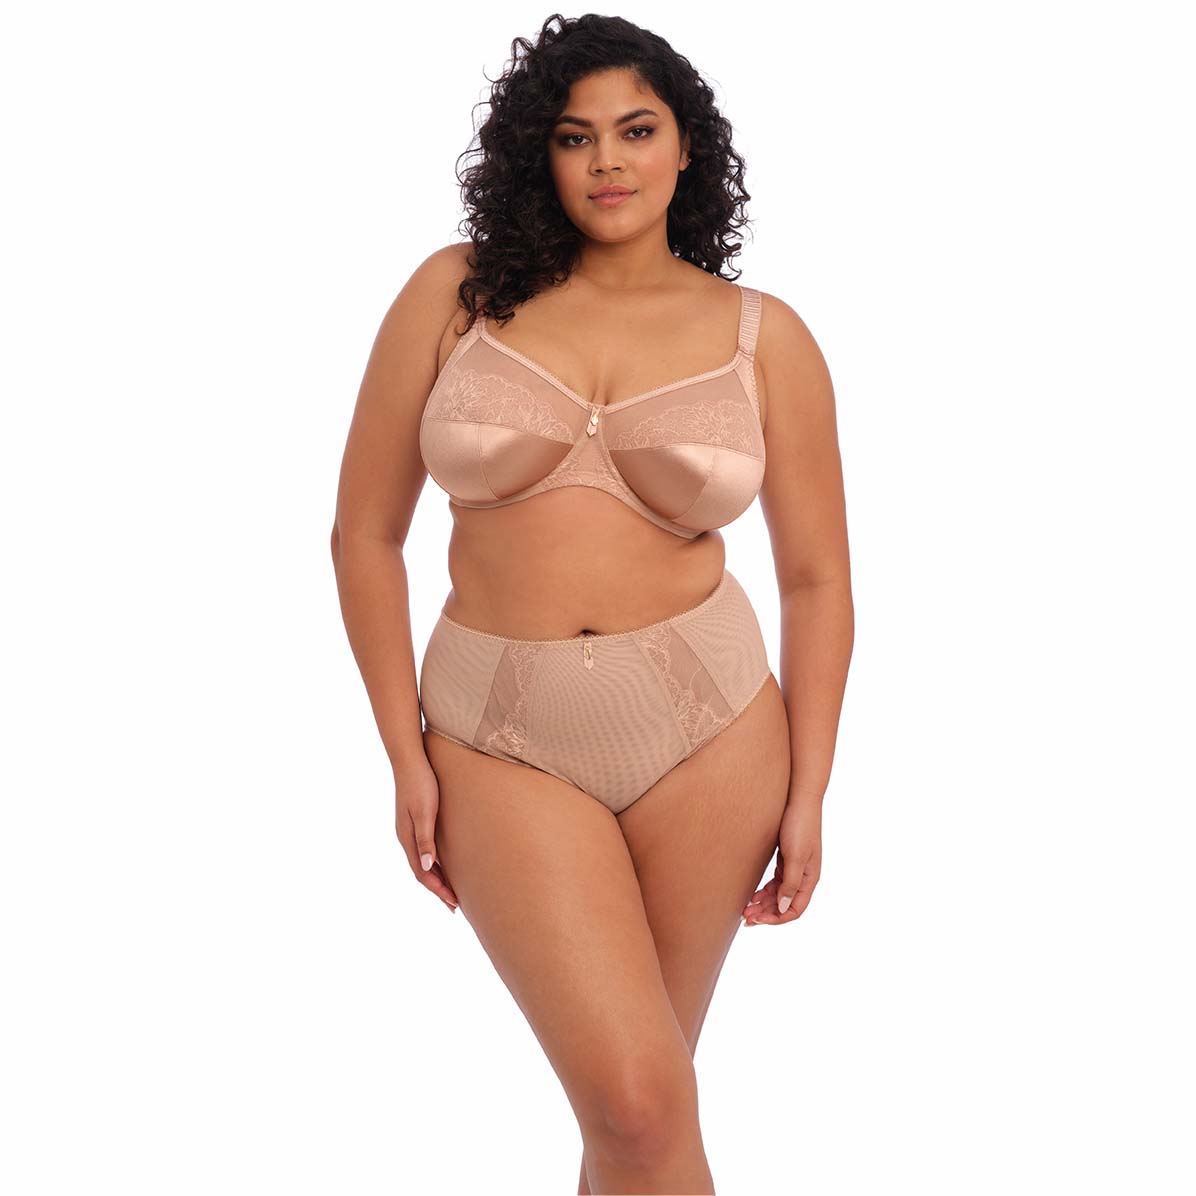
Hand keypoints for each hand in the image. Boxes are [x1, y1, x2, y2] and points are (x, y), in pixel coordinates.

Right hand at [394, 758, 458, 913]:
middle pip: (422, 872)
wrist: (410, 759)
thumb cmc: (421, 784)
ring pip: (423, 862)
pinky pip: (424, 850)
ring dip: (436, 878)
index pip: (423, 874)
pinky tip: (444, 863)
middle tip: (455, 906)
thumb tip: (427, 868)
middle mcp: (406, 838)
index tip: (454, 904)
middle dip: (438, 890)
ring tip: (452, 890)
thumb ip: (425, 839)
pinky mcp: (415, 821)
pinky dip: (434, 863)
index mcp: (407, 838)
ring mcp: (409, 830)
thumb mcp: (425, 812)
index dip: (438, 890)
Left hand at [741, 797, 821, 925]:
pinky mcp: (786, 859)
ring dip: (763, 904)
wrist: (799, 800)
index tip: (757, 919)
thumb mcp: (794, 856)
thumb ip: (790, 883)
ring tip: (745, 909)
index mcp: (809, 879)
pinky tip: (752, 894)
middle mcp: (804, 877)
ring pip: (779, 894)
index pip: (794, 910)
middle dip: (766, 913)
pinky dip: (764, 891)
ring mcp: (795, 868)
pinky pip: (776, 882)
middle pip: (785, 904)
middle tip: (745, 918)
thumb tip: (783, 908)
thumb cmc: (800, 826)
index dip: (776, 919)